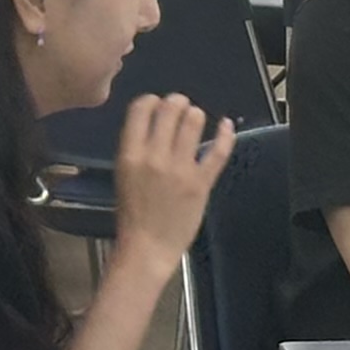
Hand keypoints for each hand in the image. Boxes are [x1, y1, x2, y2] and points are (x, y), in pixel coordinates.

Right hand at [106, 91, 236, 259]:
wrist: (147, 248)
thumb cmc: (133, 214)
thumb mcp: (124, 174)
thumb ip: (137, 148)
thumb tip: (154, 123)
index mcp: (130, 154)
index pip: (141, 108)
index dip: (152, 101)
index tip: (158, 105)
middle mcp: (155, 156)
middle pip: (170, 109)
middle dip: (177, 103)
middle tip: (181, 108)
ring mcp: (180, 169)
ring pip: (194, 121)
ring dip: (196, 115)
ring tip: (196, 120)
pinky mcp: (202, 182)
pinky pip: (218, 150)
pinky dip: (225, 133)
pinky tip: (226, 124)